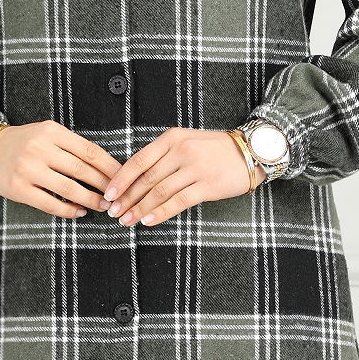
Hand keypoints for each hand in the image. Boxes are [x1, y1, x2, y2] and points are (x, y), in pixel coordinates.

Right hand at [0, 120, 122, 219]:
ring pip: (69, 188)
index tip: (124, 177)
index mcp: (52, 131)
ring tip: (103, 206)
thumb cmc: (24, 142)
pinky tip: (79, 212)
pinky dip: (68, 210)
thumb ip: (71, 146)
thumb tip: (105, 166)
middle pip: (82, 170)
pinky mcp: (19, 188)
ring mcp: (28, 169)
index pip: (89, 151)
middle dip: (104, 185)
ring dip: (90, 200)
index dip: (110, 166)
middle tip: (117, 196)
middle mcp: (40, 148)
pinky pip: (50, 203)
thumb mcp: (47, 134)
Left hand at [102, 128, 264, 228]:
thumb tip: (134, 179)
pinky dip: (160, 212)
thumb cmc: (214, 149)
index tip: (108, 194)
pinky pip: (178, 201)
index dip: (121, 179)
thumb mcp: (186, 142)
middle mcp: (181, 151)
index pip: (139, 160)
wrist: (250, 151)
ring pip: (159, 191)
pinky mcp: (208, 185)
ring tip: (127, 221)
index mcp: (172, 138)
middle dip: (127, 198)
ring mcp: (195, 168)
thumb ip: (162, 156)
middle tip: (113, 212)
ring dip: (139, 208)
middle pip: (146, 178)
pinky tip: (148, 221)